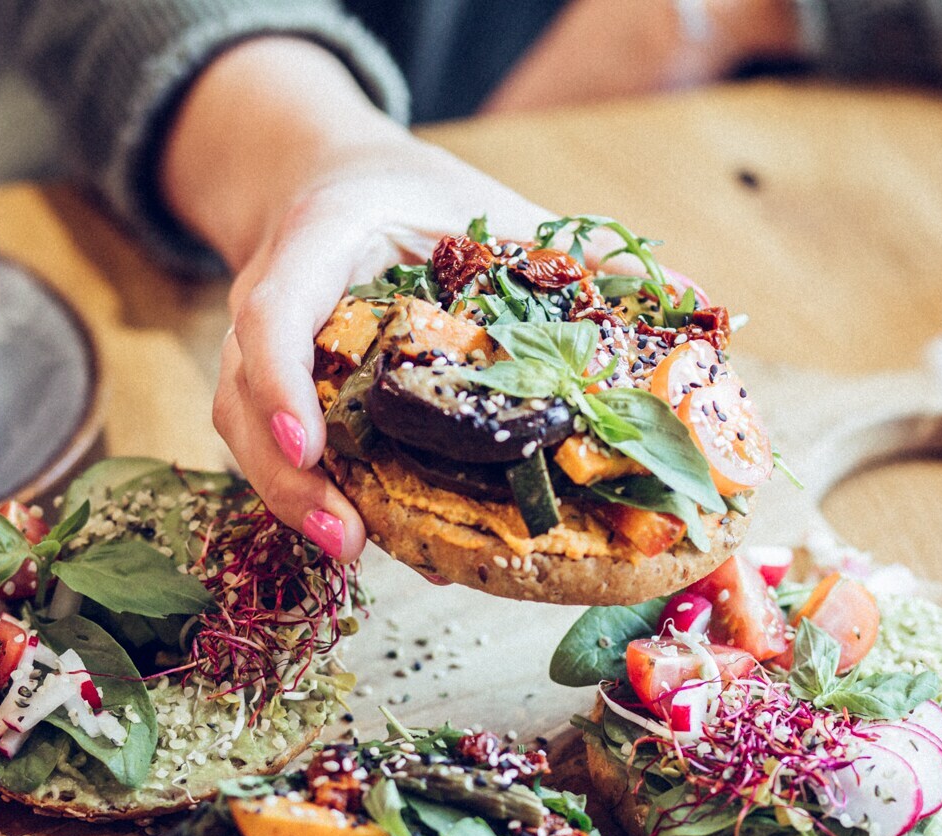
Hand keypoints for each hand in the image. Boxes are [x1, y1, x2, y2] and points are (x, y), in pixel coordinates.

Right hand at [161, 39, 552, 563]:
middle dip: (284, 474)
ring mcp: (263, 347)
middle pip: (243, 393)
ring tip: (353, 550)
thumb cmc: (415, 195)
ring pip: (242, 429)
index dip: (282, 379)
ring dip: (290, 497)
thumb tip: (699, 307)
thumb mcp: (489, 204)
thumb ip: (580, 254)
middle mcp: (275, 294)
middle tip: (345, 537)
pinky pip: (271, 445)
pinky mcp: (275, 387)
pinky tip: (376, 536)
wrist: (329, 179)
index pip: (275, 310)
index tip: (311, 442)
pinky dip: (312, 492)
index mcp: (320, 235)